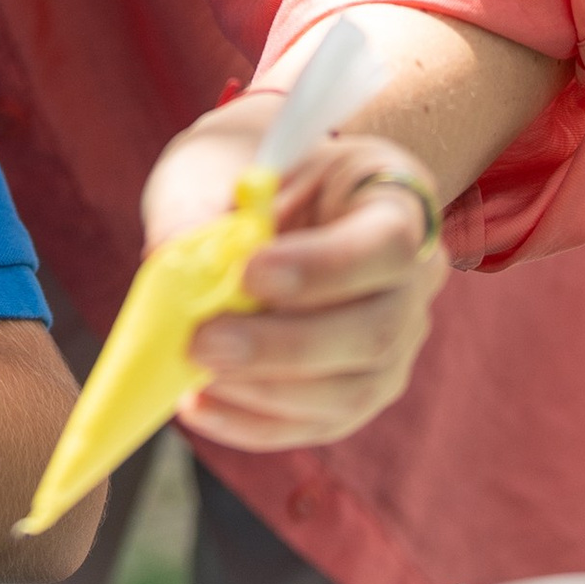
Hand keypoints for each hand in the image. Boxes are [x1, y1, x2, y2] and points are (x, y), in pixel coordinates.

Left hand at [142, 100, 447, 453]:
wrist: (261, 195)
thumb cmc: (241, 167)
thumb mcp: (219, 161)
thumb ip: (199, 205)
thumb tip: (170, 258)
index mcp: (395, 199)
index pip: (387, 245)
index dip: (323, 268)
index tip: (248, 273)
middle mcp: (415, 279)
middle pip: (374, 332)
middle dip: (282, 347)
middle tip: (203, 342)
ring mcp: (397, 344)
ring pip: (350, 391)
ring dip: (264, 392)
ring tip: (194, 374)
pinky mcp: (361, 390)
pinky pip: (318, 422)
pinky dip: (255, 422)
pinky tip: (199, 404)